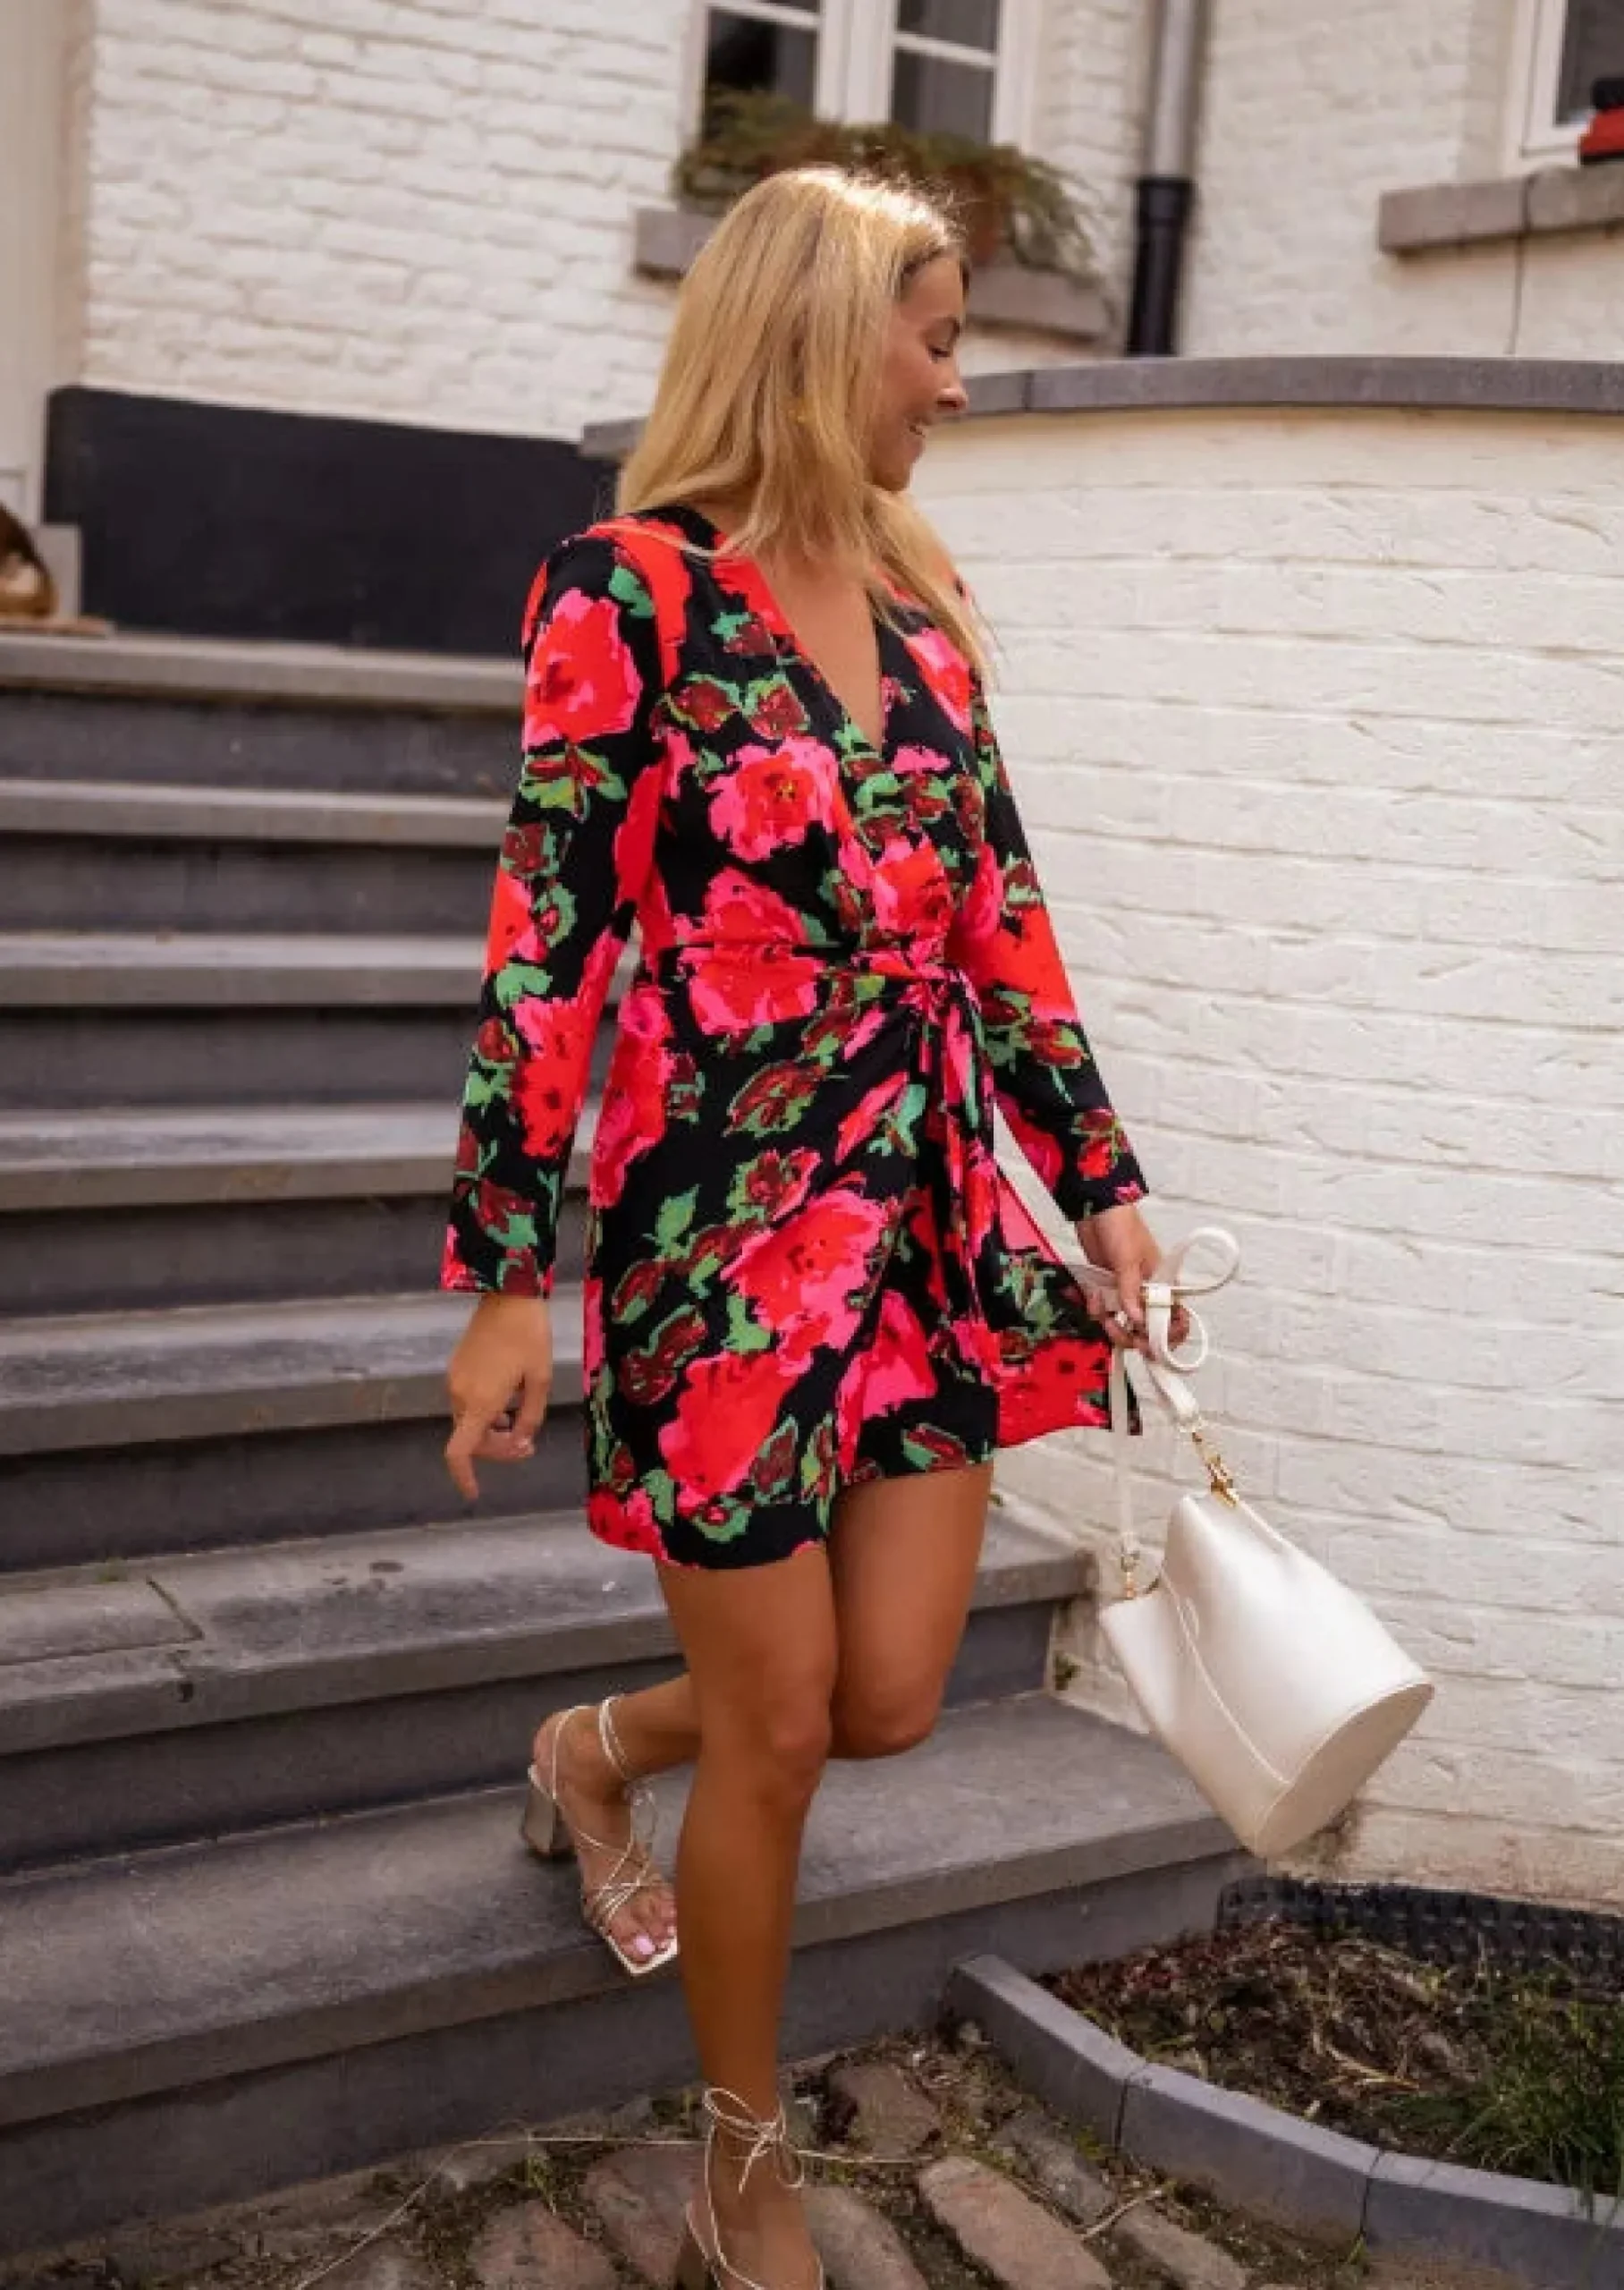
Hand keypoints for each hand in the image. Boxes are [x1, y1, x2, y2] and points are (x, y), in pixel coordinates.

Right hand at [445, 1292, 553, 1499]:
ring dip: (494, 1430)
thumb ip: (530, 1417)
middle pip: (472, 1439)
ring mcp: (455, 1379)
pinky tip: (509, 1401)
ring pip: (470, 1421)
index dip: (463, 1477)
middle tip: (529, 1445)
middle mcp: (460, 1394)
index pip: (459, 1452)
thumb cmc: (530, 1336)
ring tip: (523, 1421)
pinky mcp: (457, 1367)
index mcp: (480, 1402)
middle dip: (499, 1449)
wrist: (508, 1294)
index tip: (474, 1493)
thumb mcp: (540, 1381)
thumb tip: (520, 1442)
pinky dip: (486, 1412)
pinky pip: (468, 1402)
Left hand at [1077, 1203, 1189, 1355]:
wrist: (1095, 1211)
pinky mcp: (1108, 1291)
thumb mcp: (1128, 1259)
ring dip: (1111, 1324)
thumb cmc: (1121, 1227)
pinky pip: (1105, 1312)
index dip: (1165, 1336)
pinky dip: (1097, 1310)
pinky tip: (1092, 1298)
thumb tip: (1138, 1320)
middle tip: (1117, 1330)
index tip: (1148, 1342)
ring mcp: (1127, 1294)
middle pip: (1147, 1331)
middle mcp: (1147, 1293)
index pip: (1175, 1319)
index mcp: (1163, 1285)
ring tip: (1101, 1310)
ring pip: (1124, 1325)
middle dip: (1132, 1336)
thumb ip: (1132, 1292)